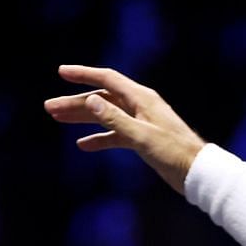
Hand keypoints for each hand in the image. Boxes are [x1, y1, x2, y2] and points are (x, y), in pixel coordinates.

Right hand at [44, 65, 205, 193]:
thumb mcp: (141, 136)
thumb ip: (115, 119)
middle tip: (49, 107)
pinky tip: (83, 145)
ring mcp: (139, 122)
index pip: (107, 80)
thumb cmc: (173, 152)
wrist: (196, 172)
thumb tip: (91, 100)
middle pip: (101, 99)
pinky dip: (99, 138)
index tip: (61, 72)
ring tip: (58, 119)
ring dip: (82, 118)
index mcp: (141, 99)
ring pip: (104, 116)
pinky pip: (114, 135)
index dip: (83, 75)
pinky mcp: (141, 139)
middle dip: (74, 102)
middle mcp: (139, 106)